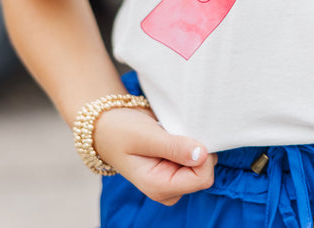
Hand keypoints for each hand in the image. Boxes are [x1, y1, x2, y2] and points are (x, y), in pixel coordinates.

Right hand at [94, 107, 216, 204]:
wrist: (109, 126)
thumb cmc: (121, 131)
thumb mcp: (145, 136)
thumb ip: (173, 147)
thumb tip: (202, 155)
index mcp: (159, 187)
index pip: (201, 178)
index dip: (203, 155)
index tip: (188, 135)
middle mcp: (169, 186)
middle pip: (205, 172)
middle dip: (197, 148)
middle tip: (176, 132)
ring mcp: (173, 177)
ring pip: (203, 163)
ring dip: (193, 143)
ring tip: (172, 132)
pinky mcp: (176, 165)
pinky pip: (197, 155)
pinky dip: (191, 141)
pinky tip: (174, 133)